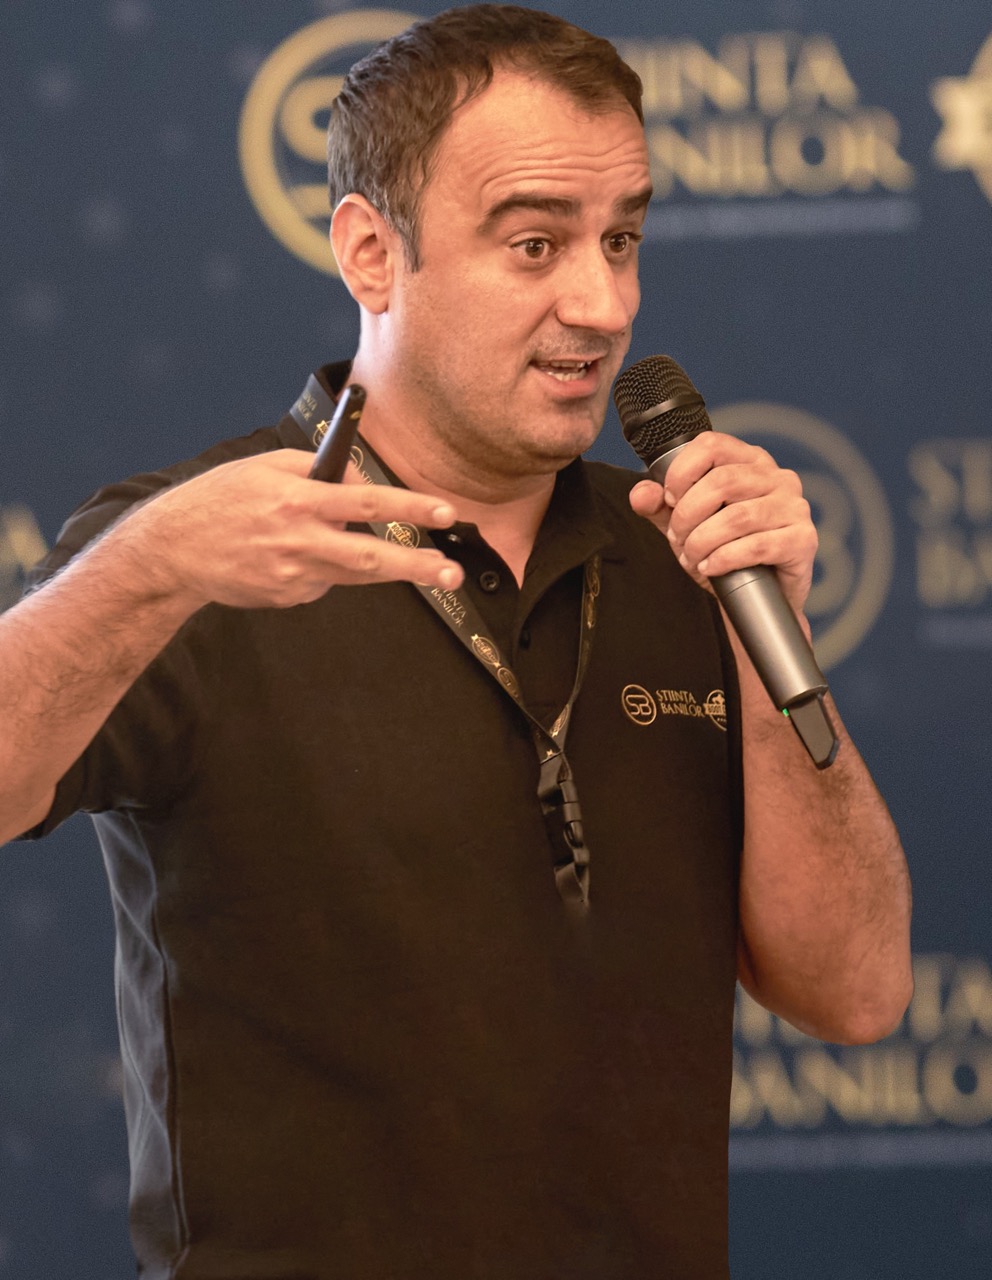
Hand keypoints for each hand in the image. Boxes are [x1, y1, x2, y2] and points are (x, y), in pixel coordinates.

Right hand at [116, 449, 464, 608]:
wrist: (172, 549)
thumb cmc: (222, 499)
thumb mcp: (266, 467)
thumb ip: (318, 472)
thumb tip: (364, 485)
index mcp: (297, 498)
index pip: (365, 501)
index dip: (408, 506)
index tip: (444, 510)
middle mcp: (298, 539)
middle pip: (369, 554)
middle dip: (416, 565)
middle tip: (453, 572)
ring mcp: (292, 574)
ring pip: (354, 572)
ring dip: (393, 569)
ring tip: (430, 569)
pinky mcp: (286, 596)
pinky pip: (322, 581)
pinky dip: (324, 568)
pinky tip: (295, 558)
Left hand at [628, 432, 816, 614]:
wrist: (757, 600)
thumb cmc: (726, 553)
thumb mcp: (687, 526)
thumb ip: (661, 507)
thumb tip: (642, 493)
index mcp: (750, 461)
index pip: (711, 445)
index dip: (682, 472)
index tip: (670, 500)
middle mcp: (778, 477)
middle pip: (721, 482)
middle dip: (687, 516)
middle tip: (678, 540)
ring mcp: (794, 507)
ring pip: (736, 517)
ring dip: (703, 541)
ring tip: (692, 557)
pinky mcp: (803, 539)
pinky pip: (756, 546)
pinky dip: (724, 559)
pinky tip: (710, 568)